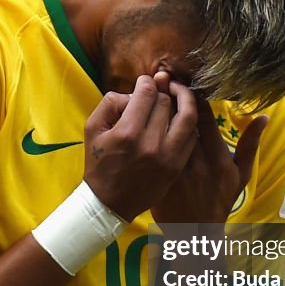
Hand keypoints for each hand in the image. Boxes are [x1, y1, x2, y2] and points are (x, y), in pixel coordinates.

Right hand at [82, 75, 197, 220]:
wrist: (110, 203)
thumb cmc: (99, 164)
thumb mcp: (93, 129)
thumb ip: (110, 103)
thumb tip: (133, 93)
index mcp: (127, 133)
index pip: (147, 93)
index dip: (147, 82)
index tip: (145, 82)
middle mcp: (150, 143)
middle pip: (166, 102)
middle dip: (163, 91)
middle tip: (159, 89)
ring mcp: (167, 156)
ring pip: (188, 116)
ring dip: (185, 100)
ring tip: (180, 94)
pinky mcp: (177, 166)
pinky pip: (191, 136)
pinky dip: (189, 122)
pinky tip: (183, 117)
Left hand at [150, 83, 267, 228]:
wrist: (194, 232)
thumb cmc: (220, 201)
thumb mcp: (241, 176)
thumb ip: (250, 145)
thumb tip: (264, 117)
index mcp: (217, 158)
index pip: (204, 118)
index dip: (193, 96)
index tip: (184, 80)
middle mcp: (196, 163)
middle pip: (180, 121)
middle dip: (171, 95)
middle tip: (162, 77)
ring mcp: (174, 171)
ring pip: (162, 133)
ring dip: (155, 109)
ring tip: (149, 90)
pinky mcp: (156, 177)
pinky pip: (148, 149)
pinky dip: (143, 131)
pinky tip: (138, 117)